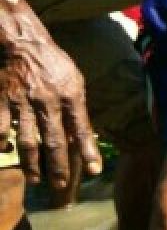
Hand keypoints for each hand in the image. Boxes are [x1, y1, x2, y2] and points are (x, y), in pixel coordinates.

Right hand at [0, 28, 101, 188]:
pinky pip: (0, 128)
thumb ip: (78, 109)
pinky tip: (6, 152)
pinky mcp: (2, 99)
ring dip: (32, 164)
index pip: (82, 129)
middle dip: (58, 167)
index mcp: (70, 95)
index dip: (89, 152)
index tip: (94, 172)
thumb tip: (81, 137)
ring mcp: (22, 102)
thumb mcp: (75, 81)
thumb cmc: (54, 64)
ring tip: (36, 180)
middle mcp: (47, 101)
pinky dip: (2, 143)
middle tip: (60, 186)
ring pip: (27, 140)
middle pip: (54, 141)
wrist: (23, 43)